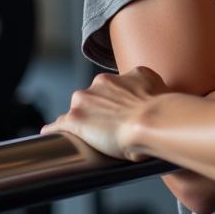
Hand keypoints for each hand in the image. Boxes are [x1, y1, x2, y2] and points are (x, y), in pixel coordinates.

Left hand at [41, 66, 170, 160]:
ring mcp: (85, 100)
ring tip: (87, 137)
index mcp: (122, 76)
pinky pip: (58, 124)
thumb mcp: (159, 87)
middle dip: (96, 110)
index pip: (109, 88)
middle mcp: (101, 83)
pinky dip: (55, 131)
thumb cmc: (161, 110)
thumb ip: (149, 88)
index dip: (113, 102)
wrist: (152, 121)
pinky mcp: (75, 119)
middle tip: (108, 128)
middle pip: (91, 97)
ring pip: (75, 110)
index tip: (118, 113)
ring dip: (79, 121)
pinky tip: (53, 137)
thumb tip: (152, 100)